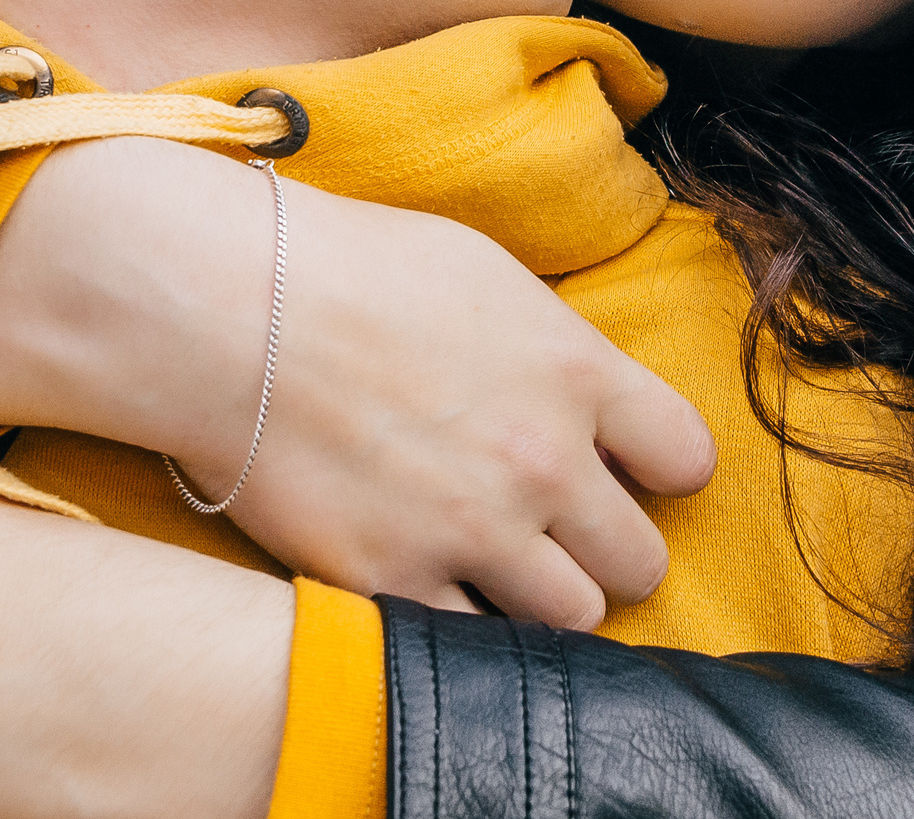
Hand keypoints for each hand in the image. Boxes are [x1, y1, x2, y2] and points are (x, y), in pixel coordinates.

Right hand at [0, 137, 717, 629]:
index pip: (686, 457)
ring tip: (493, 563)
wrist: (227, 306)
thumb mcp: (484, 275)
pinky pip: (473, 646)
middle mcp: (543, 461)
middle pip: (639, 559)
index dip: (659, 469)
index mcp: (575, 372)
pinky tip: (431, 583)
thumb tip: (587, 393)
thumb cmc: (346, 267)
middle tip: (555, 531)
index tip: (625, 469)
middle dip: (603, 549)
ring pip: (572, 618)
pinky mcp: (395, 581)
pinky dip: (461, 625)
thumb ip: (553, 347)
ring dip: (541, 597)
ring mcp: (473, 530)